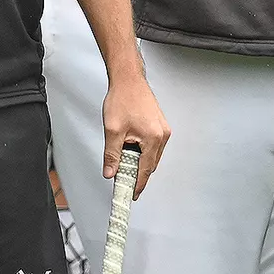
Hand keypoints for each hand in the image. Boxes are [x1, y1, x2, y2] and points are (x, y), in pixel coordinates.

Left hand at [101, 72, 169, 198]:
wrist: (128, 79)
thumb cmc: (122, 99)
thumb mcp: (112, 130)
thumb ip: (112, 154)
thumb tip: (110, 172)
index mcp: (153, 138)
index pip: (145, 170)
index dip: (137, 184)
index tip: (131, 194)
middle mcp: (162, 135)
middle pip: (150, 164)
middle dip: (137, 173)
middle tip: (122, 180)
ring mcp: (163, 130)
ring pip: (152, 155)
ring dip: (139, 162)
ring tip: (123, 163)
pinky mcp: (160, 125)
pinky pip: (153, 145)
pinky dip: (142, 151)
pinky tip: (130, 149)